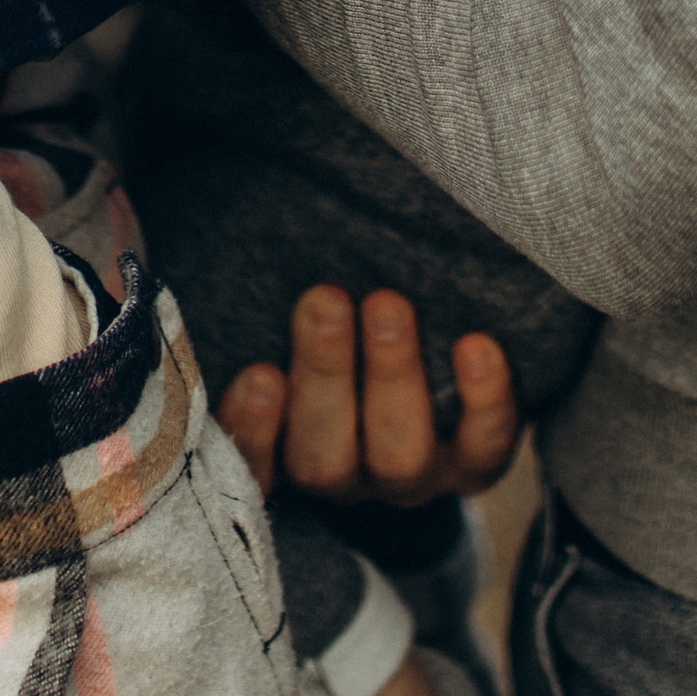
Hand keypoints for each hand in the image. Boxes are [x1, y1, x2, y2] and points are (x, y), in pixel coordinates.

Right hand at [217, 287, 519, 505]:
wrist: (439, 380)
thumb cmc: (344, 339)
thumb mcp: (295, 328)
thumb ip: (272, 310)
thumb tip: (212, 217)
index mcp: (284, 455)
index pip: (251, 464)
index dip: (251, 430)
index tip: (259, 372)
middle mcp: (346, 477)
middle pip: (322, 458)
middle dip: (324, 376)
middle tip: (324, 300)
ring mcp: (413, 478)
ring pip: (399, 455)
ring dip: (392, 376)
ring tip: (387, 305)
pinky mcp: (476, 466)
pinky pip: (484, 448)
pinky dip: (484, 400)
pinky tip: (477, 346)